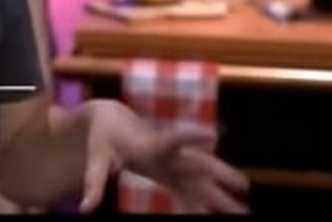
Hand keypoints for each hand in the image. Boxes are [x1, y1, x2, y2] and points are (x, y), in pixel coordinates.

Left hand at [79, 100, 248, 213]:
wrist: (112, 119)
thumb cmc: (104, 138)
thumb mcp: (96, 159)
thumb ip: (94, 182)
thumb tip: (86, 208)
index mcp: (149, 145)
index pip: (170, 141)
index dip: (189, 137)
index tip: (211, 135)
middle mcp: (168, 153)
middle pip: (197, 163)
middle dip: (220, 173)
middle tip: (244, 185)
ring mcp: (174, 162)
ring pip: (202, 176)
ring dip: (222, 191)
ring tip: (245, 209)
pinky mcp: (173, 172)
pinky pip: (192, 189)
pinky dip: (203, 203)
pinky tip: (217, 216)